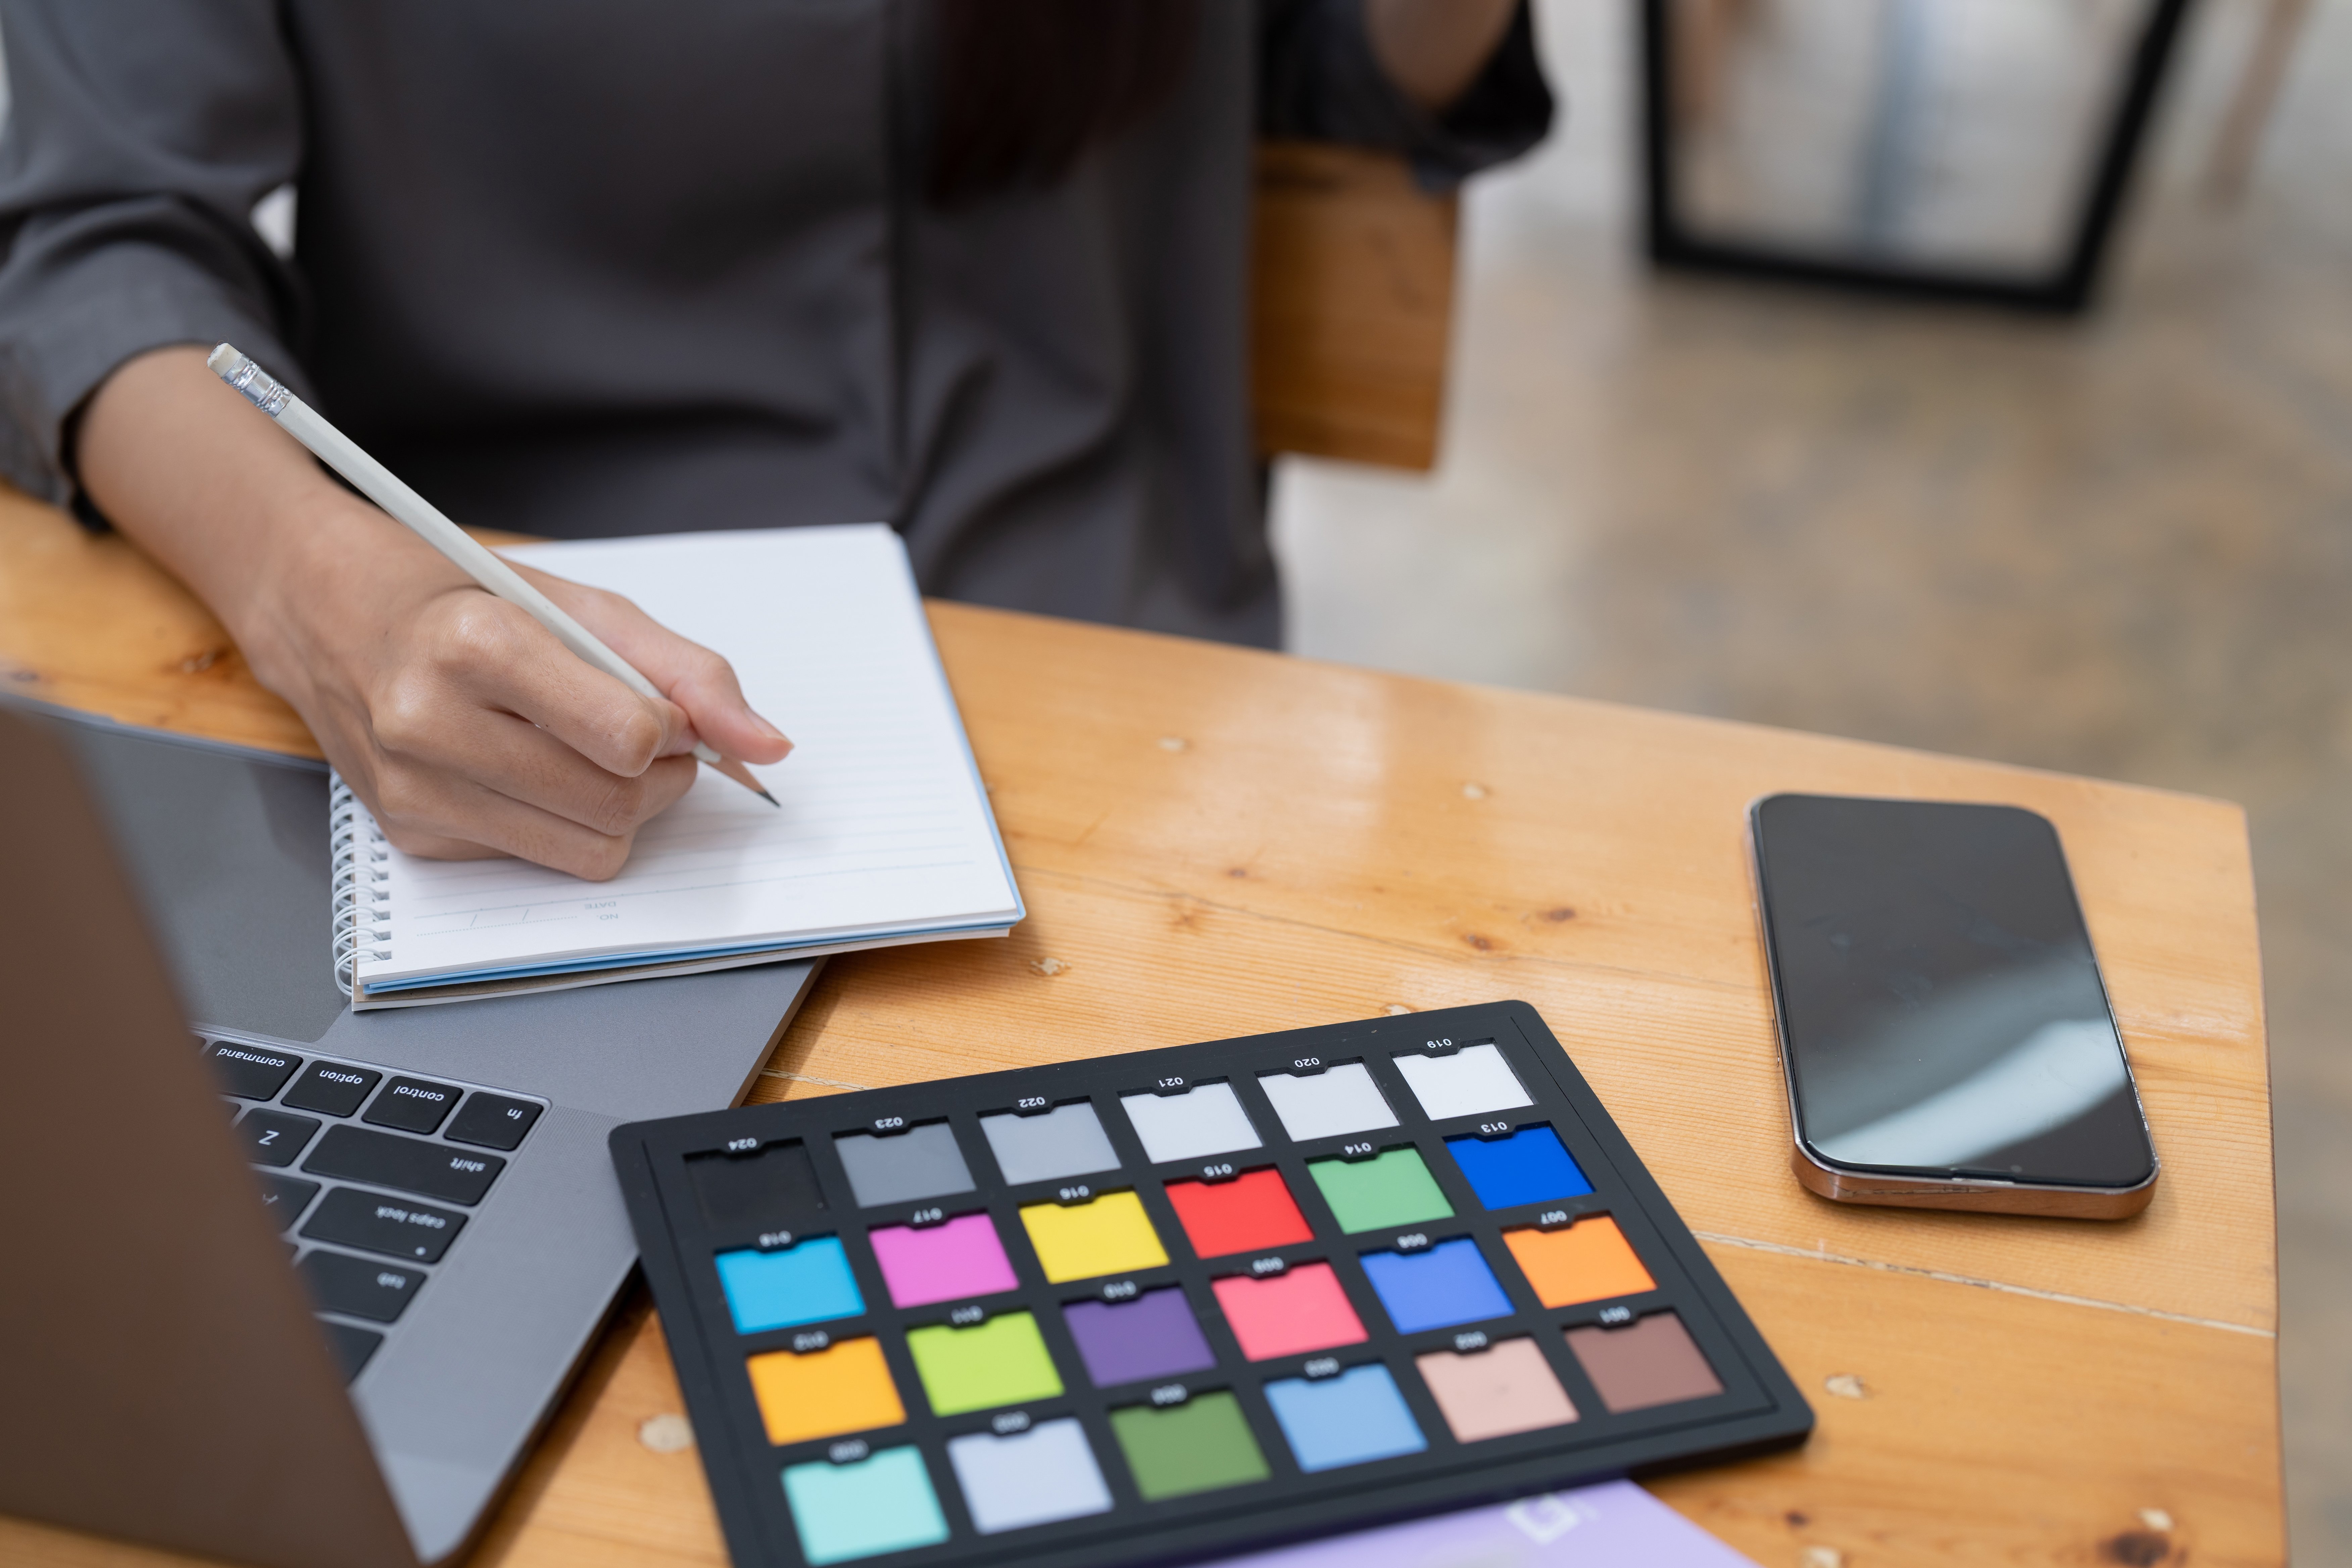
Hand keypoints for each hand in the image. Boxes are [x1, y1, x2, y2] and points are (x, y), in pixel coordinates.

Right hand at [242, 502, 791, 878]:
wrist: (329, 614)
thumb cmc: (463, 599)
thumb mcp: (584, 606)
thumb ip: (688, 672)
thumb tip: (767, 746)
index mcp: (475, 644)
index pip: (629, 736)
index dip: (669, 727)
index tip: (654, 705)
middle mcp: (430, 721)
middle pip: (617, 801)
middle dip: (659, 774)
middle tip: (639, 734)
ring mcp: (415, 788)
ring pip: (590, 848)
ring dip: (623, 807)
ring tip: (592, 754)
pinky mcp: (411, 834)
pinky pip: (542, 860)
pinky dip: (563, 823)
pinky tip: (526, 770)